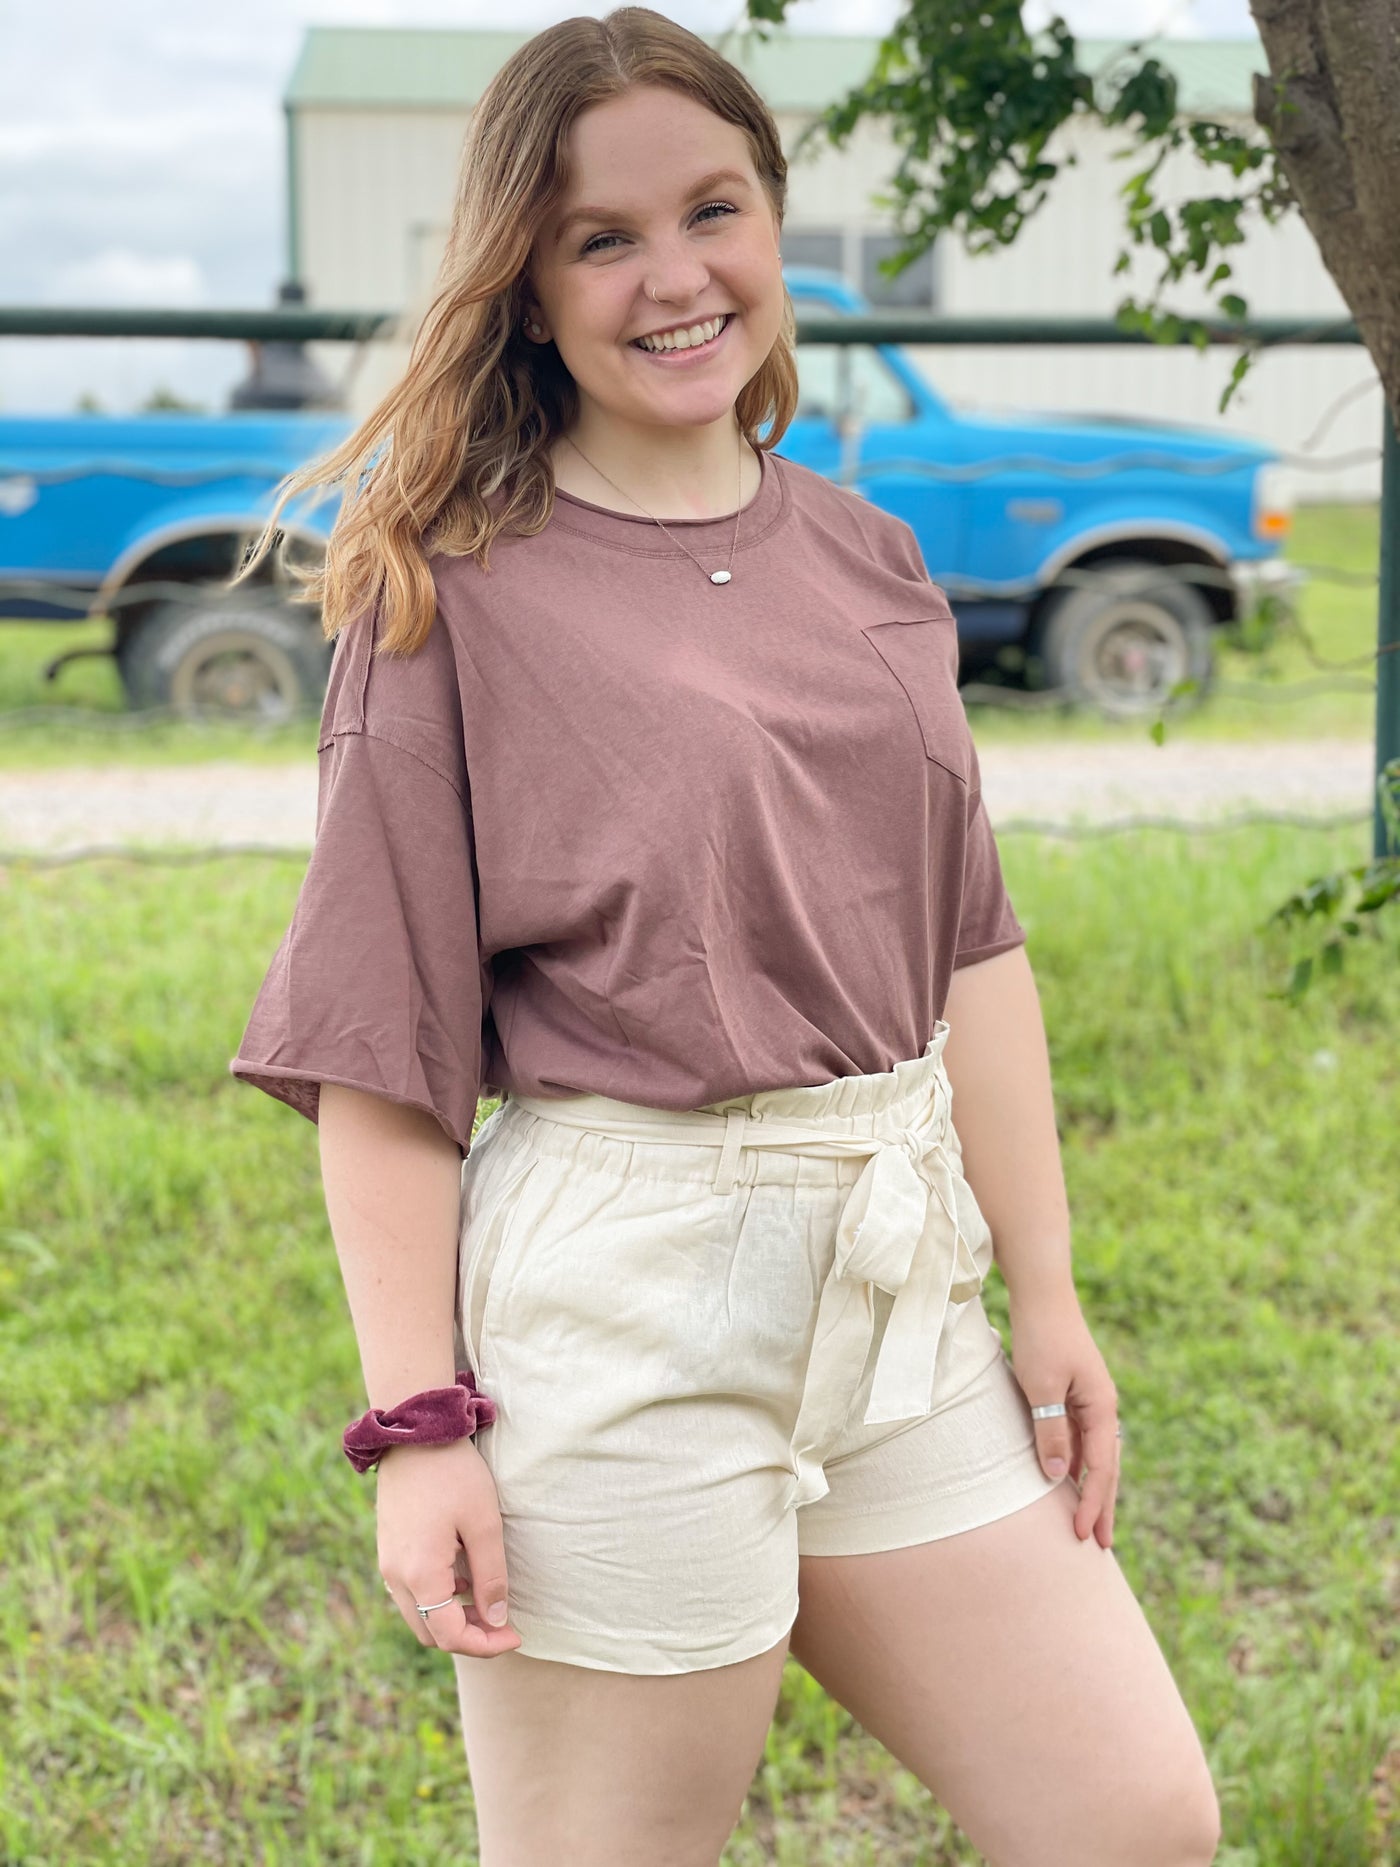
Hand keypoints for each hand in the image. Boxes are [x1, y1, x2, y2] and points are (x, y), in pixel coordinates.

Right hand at [376, 1437, 522, 1656]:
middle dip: (468, 1637)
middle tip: (503, 1624)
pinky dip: (438, 1599)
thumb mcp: (484, 1524)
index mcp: (420, 1574)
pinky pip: (411, 1592)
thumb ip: (491, 1577)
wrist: (414, 1433)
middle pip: (430, 1633)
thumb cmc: (454, 1474)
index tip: (515, 1635)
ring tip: (488, 1601)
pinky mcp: (389, 1550)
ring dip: (452, 1619)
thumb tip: (498, 1620)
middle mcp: (395, 1577)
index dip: (485, 1645)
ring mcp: (388, 1564)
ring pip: (418, 1614)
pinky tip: (464, 1578)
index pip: (450, 1636)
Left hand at [1006, 1291, 1119, 1548]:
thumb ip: (1051, 1432)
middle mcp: (1102, 1407)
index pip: (1101, 1469)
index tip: (1085, 1536)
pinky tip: (1066, 1478)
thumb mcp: (1041, 1388)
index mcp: (1102, 1408)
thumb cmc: (1040, 1337)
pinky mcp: (1073, 1391)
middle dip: (1103, 1506)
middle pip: (1106, 1467)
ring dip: (1091, 1487)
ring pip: (1094, 1453)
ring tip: (1087, 1520)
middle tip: (1101, 1545)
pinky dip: (1077, 1462)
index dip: (1093, 1504)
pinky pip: (1080, 1437)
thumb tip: (1059, 1478)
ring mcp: (1089, 1399)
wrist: (1041, 1293)